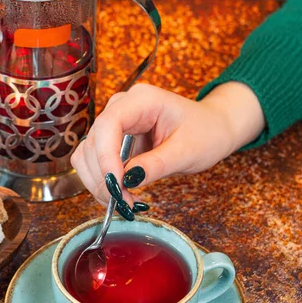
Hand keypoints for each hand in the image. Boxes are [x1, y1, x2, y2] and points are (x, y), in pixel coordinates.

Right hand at [71, 82, 264, 204]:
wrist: (213, 128)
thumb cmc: (206, 132)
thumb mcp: (187, 151)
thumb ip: (156, 164)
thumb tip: (127, 181)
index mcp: (142, 100)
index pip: (108, 123)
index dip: (105, 156)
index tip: (116, 185)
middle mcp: (122, 106)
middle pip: (93, 141)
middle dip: (103, 176)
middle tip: (124, 202)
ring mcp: (116, 122)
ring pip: (88, 153)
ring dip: (99, 182)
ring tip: (125, 201)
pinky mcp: (114, 139)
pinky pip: (95, 161)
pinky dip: (102, 181)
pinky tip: (121, 193)